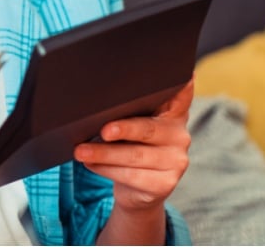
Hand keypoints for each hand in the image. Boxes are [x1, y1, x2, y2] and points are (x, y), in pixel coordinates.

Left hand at [74, 80, 192, 212]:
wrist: (137, 189)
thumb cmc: (130, 145)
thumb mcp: (132, 124)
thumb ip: (127, 111)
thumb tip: (95, 103)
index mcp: (173, 113)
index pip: (181, 95)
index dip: (183, 85)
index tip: (184, 75)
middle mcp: (179, 135)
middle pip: (149, 129)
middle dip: (124, 129)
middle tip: (103, 131)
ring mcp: (175, 161)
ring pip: (135, 155)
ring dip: (103, 153)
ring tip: (80, 151)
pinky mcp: (165, 184)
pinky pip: (131, 176)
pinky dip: (106, 169)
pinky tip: (91, 164)